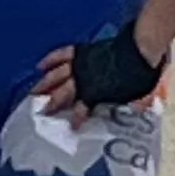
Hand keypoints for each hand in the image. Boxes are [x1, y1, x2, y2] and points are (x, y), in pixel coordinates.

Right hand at [37, 18, 164, 117]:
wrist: (141, 48)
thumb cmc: (139, 72)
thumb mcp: (136, 94)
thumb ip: (131, 102)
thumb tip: (138, 109)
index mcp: (95, 93)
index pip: (82, 109)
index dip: (76, 119)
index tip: (72, 127)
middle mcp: (84, 80)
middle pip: (63, 93)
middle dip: (51, 103)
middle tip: (40, 111)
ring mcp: (81, 64)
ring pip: (57, 75)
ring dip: (44, 84)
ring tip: (33, 92)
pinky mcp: (82, 51)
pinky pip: (62, 55)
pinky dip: (51, 60)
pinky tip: (41, 66)